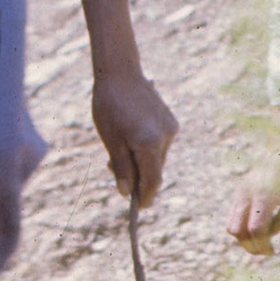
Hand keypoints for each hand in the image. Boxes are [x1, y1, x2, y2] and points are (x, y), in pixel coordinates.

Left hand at [91, 71, 176, 207]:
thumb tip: (125, 192)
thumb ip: (121, 167)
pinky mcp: (170, 121)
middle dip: (139, 177)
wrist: (120, 73)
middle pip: (156, 169)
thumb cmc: (109, 105)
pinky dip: (148, 147)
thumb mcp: (110, 140)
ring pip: (158, 156)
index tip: (137, 207)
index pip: (152, 180)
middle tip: (117, 175)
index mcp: (149, 144)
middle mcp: (165, 137)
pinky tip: (131, 137)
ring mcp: (170, 128)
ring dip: (142, 161)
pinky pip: (160, 143)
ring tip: (119, 150)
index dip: (145, 196)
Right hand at [227, 170, 279, 254]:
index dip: (263, 246)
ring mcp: (240, 192)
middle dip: (250, 246)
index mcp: (266, 195)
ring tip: (262, 242)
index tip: (273, 252)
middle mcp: (248, 193)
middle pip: (238, 230)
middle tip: (266, 251)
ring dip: (244, 240)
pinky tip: (258, 230)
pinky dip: (242, 229)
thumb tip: (266, 236)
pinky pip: (233, 219)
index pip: (257, 229)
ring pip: (231, 226)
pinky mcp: (238, 193)